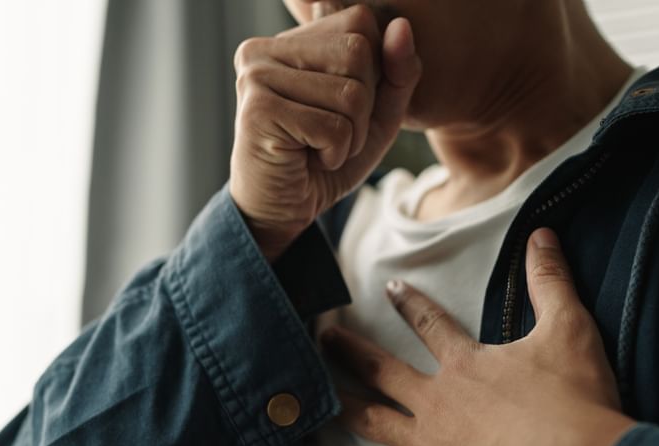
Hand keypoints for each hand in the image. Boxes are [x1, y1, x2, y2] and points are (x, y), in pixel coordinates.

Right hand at [229, 5, 421, 260]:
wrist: (282, 211)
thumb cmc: (325, 160)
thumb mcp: (377, 115)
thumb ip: (397, 72)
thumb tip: (402, 27)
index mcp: (290, 40)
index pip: (360, 21)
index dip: (373, 70)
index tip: (343, 107)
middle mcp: (264, 49)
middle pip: (358, 50)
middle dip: (363, 105)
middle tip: (332, 133)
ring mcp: (256, 77)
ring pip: (350, 92)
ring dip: (350, 135)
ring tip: (320, 148)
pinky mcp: (258, 110)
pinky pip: (333, 126)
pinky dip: (335, 153)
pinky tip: (309, 159)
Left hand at [320, 228, 635, 445]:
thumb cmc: (575, 402)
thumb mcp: (569, 330)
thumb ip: (550, 281)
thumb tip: (542, 234)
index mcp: (465, 365)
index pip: (430, 324)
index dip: (409, 303)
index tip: (387, 287)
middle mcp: (437, 402)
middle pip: (382, 371)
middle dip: (349, 352)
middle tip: (322, 338)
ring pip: (372, 423)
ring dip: (342, 410)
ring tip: (312, 404)